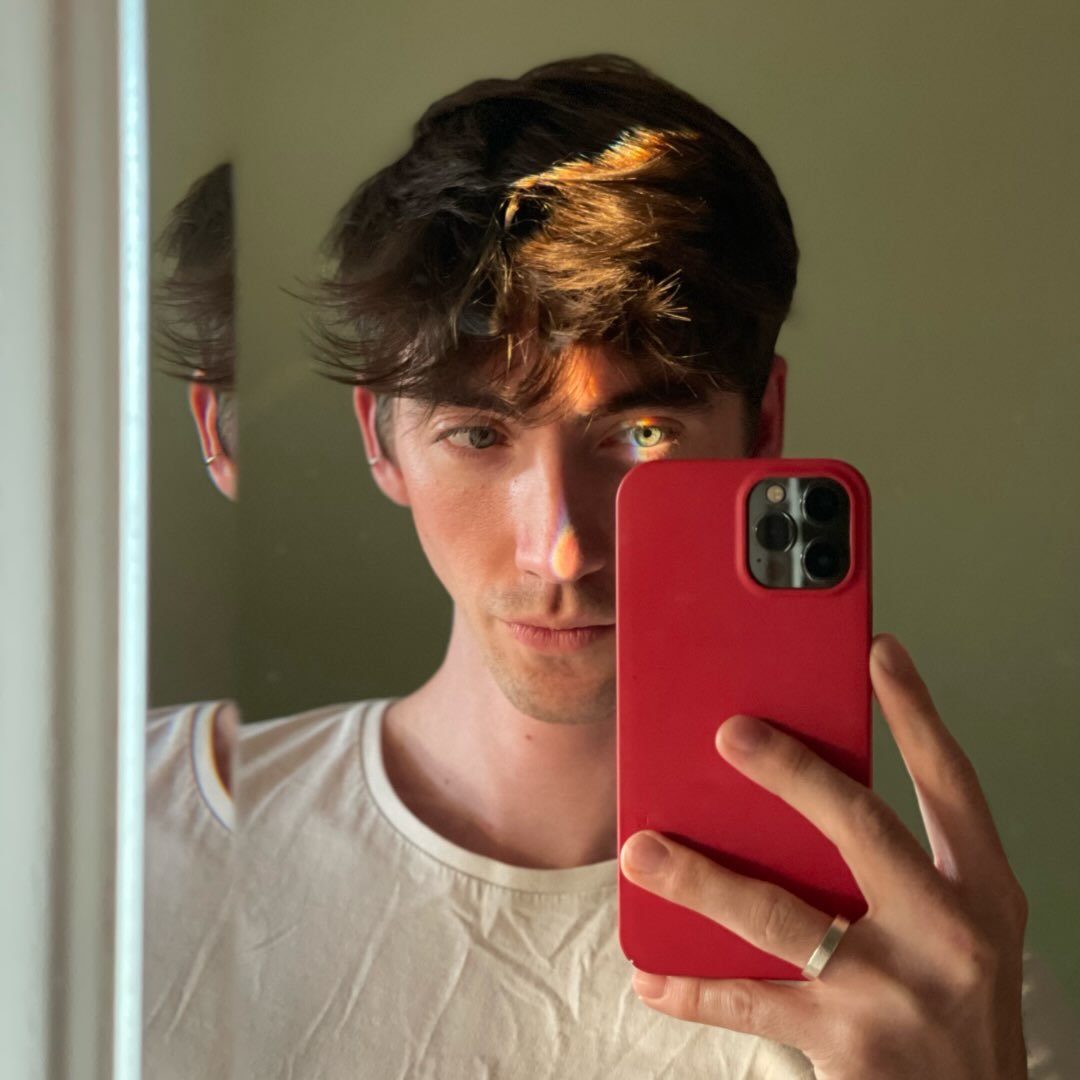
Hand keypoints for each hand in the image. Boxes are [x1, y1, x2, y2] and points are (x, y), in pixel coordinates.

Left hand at [619, 634, 1028, 1078]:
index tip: (877, 650)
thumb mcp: (957, 928)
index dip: (916, 711)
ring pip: (780, 914)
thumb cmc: (956, 1005)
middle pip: (861, 827)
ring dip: (701, 878)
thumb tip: (793, 799)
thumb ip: (898, 866)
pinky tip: (650, 974)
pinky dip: (692, 988)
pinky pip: (750, 1002)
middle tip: (727, 733)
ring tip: (644, 851)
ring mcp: (899, 989)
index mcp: (981, 890)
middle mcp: (950, 932)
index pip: (951, 782)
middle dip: (791, 772)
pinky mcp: (850, 1044)